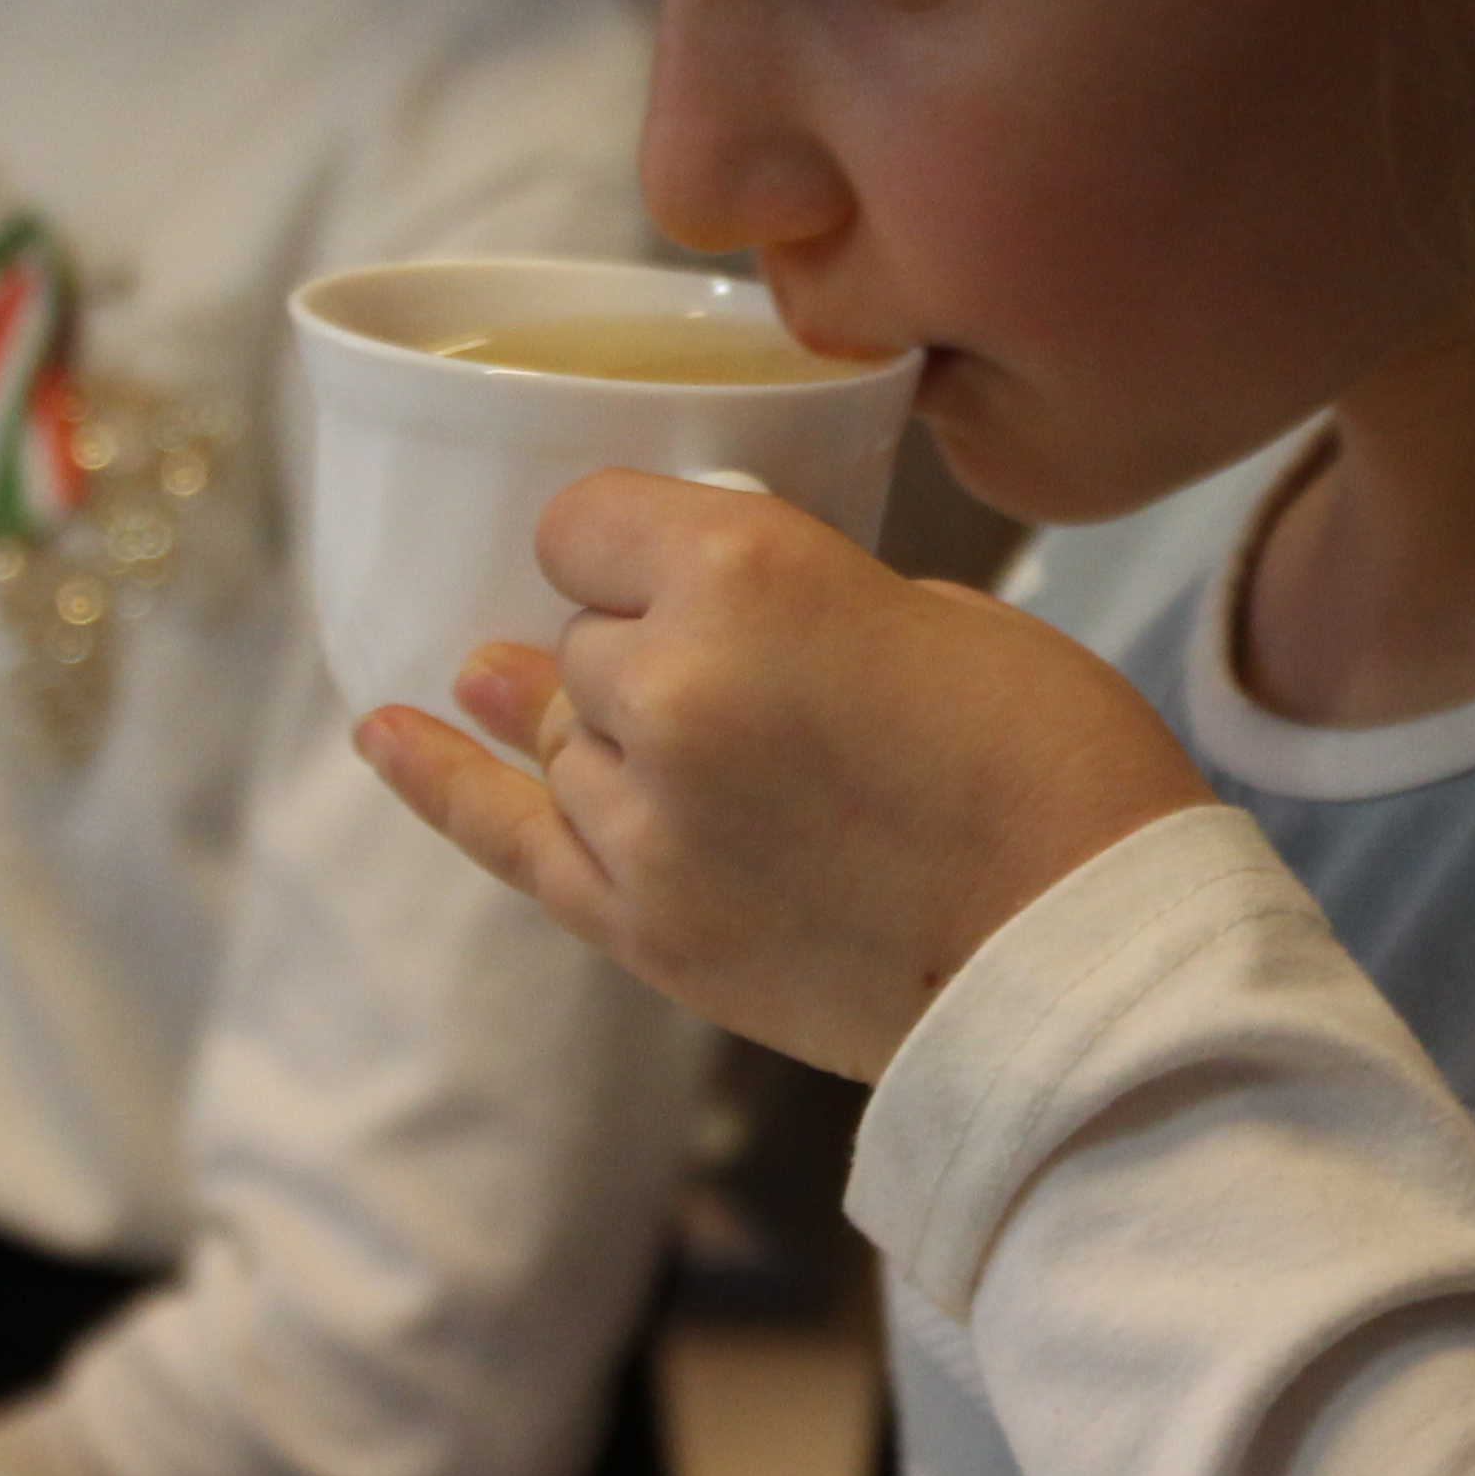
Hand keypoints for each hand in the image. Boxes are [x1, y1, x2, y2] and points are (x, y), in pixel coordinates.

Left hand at [354, 471, 1213, 1079]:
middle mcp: (665, 687)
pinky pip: (504, 836)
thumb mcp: (927, 608)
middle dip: (650, 655)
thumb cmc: (1048, 760)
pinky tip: (385, 732)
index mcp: (742, 574)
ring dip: (610, 734)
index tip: (675, 562)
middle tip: (773, 704)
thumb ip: (778, 596)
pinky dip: (441, 785)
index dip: (632, 544)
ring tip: (681, 743)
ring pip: (562, 739)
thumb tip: (667, 612)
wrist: (1089, 952)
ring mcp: (641, 819)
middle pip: (582, 644)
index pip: (588, 523)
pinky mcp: (644, 926)